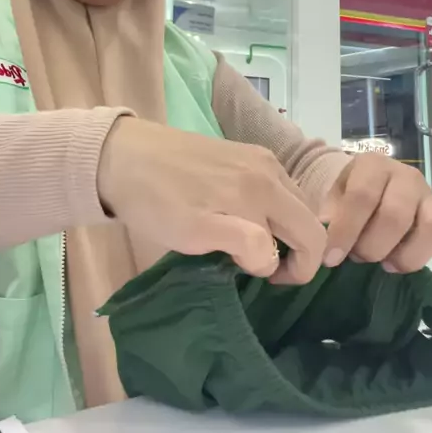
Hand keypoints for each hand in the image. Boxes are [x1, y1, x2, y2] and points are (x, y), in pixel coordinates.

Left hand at [98, 117, 325, 281]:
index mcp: (262, 192)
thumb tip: (270, 258)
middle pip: (309, 218)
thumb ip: (243, 245)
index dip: (295, 271)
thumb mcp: (193, 233)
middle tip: (264, 268)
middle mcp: (270, 170)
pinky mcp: (244, 151)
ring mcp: (258, 156)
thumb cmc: (154, 201)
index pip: (309, 239)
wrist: (121, 154)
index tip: (263, 281)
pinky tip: (245, 217)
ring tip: (252, 245)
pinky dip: (273, 209)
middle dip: (299, 251)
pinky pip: (277, 186)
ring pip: (295, 201)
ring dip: (286, 229)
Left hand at [321, 154, 431, 272]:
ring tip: (384, 264)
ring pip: (431, 227)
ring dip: (404, 256)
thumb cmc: (348, 197)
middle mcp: (406, 176)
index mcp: (373, 165)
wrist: (371, 188)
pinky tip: (401, 261)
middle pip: (395, 215)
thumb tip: (324, 241)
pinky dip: (425, 256)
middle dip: (372, 247)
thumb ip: (328, 216)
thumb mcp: (332, 198)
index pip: (362, 196)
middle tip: (357, 258)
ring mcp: (430, 195)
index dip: (345, 231)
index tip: (331, 258)